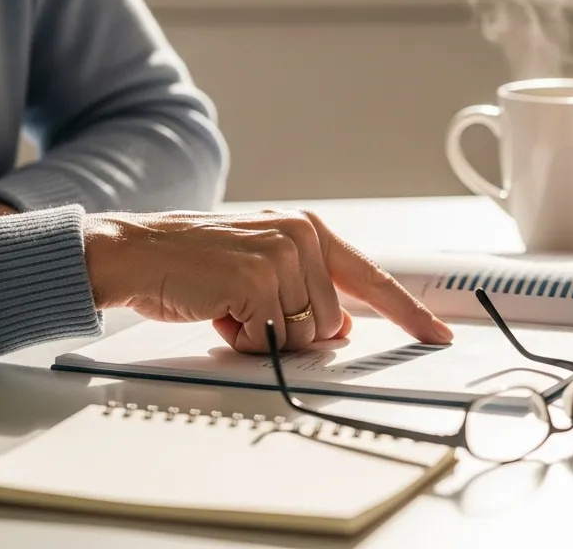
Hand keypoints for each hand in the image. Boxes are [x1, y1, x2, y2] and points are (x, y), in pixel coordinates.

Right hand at [82, 210, 453, 353]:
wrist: (134, 251)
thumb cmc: (193, 263)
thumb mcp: (263, 268)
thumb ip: (309, 291)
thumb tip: (342, 328)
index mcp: (309, 231)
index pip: (373, 278)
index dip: (409, 312)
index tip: (437, 334)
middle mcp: (302, 237)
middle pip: (331, 323)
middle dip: (288, 330)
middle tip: (245, 307)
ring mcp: (281, 256)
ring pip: (303, 335)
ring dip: (262, 335)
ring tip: (229, 306)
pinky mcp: (257, 280)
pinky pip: (269, 341)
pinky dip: (240, 340)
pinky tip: (217, 311)